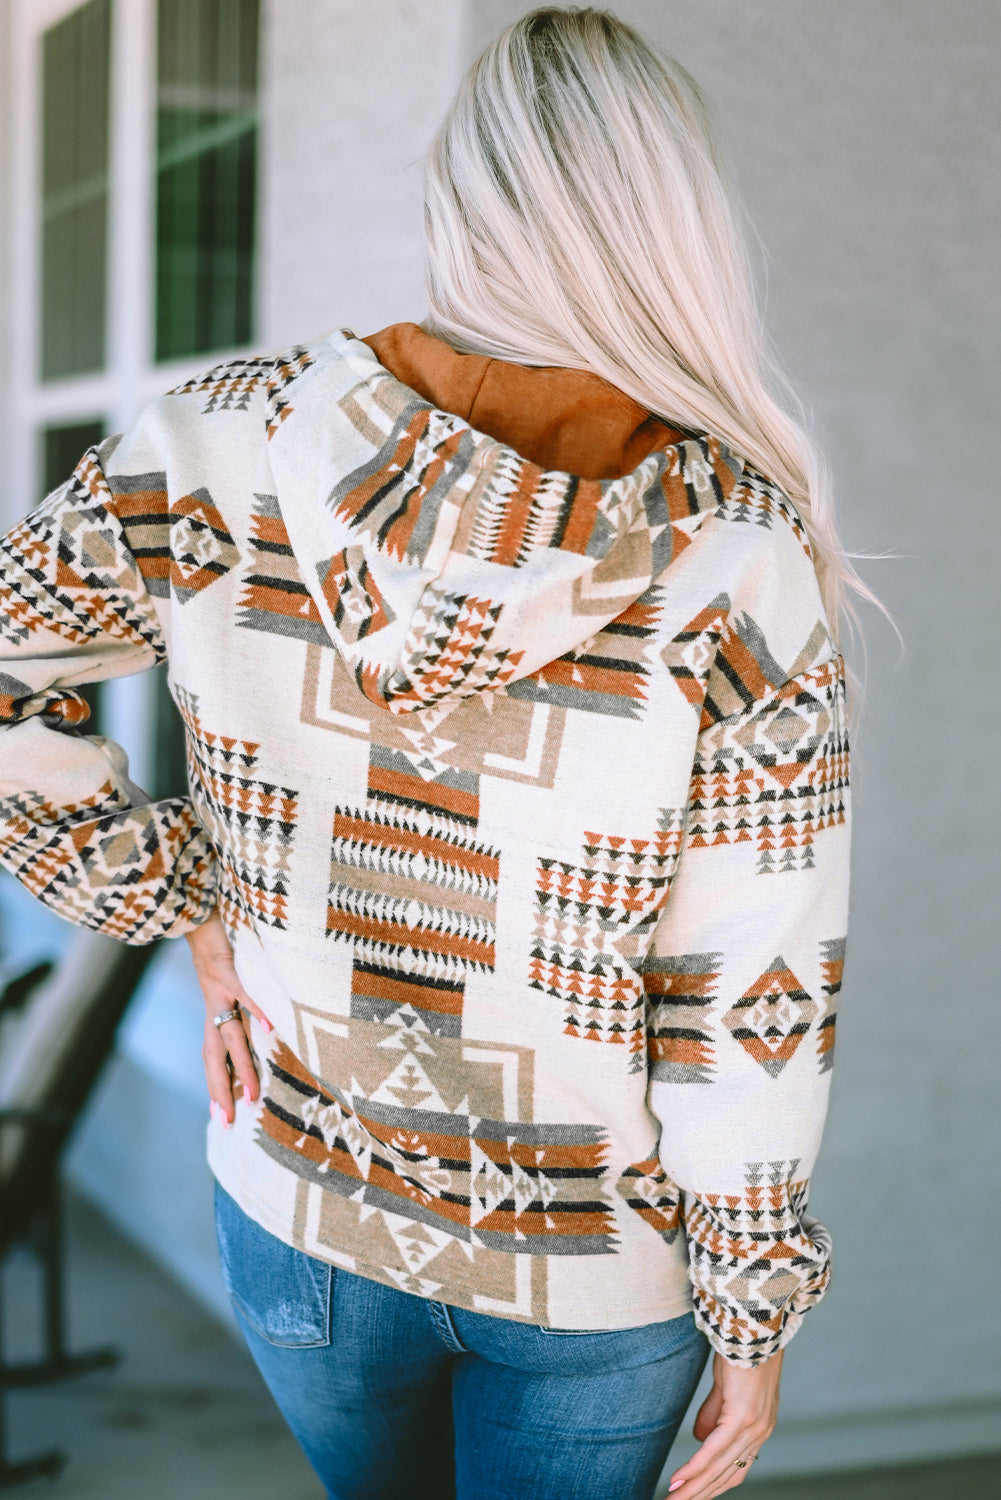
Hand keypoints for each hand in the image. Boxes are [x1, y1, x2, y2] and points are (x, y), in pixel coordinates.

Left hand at [185, 909, 272, 1125]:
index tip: (223, 1117)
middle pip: (214, 1053)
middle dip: (221, 1089)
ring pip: (230, 1032)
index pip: (212, 1054)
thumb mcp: (231, 971)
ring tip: (253, 1091)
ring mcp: (217, 986)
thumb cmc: (221, 935)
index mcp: (214, 1006)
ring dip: (241, 1064)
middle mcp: (212, 1002)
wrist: (195, 902)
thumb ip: (245, 995)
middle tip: (230, 1120)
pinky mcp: (226, 964)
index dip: (216, 1084)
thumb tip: (270, 1020)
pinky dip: (258, 1009)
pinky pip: (244, 990)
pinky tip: (272, 1027)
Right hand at [666, 1347, 781, 1496]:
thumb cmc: (741, 1351)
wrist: (754, 1328)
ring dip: (693, 1489)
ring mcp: (752, 1428)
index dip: (711, 1485)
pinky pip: (714, 1450)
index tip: (691, 1496)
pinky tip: (680, 1481)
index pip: (734, 1469)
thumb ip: (714, 1413)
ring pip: (718, 1468)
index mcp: (758, 1429)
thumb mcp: (725, 1386)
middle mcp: (758, 1434)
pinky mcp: (741, 1417)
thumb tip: (700, 1438)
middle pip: (726, 1475)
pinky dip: (695, 1468)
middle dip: (699, 1495)